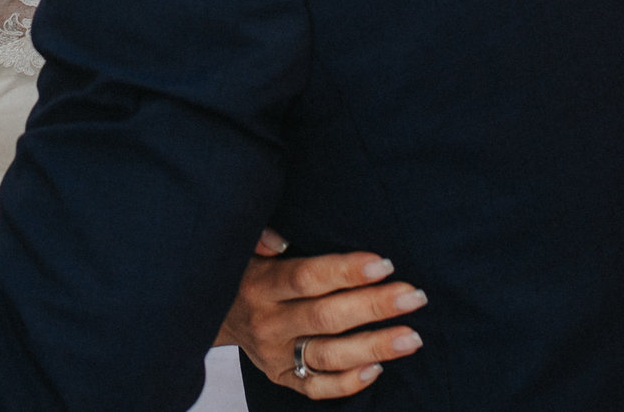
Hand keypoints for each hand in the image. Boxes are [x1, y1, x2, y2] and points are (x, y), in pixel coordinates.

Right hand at [216, 230, 423, 398]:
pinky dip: (348, 382)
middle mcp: (268, 322)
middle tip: (414, 297)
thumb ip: (262, 236)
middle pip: (326, 317)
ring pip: (328, 356)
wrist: (209, 312)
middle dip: (374, 307)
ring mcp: (275, 354)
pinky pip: (317, 388)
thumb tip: (282, 240)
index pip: (306, 278)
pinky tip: (379, 369)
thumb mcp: (244, 245)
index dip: (346, 271)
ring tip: (412, 337)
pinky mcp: (281, 377)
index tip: (384, 264)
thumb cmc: (243, 268)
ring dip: (374, 347)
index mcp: (260, 284)